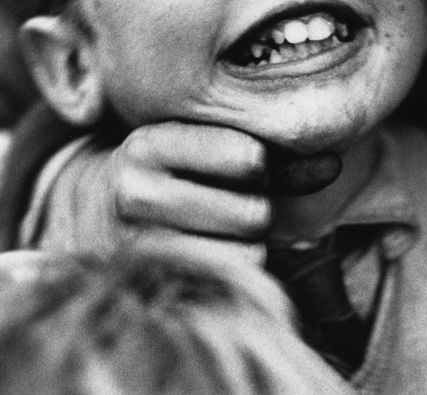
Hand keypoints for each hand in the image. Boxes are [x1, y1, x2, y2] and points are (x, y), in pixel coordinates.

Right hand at [108, 123, 341, 260]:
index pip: (249, 157)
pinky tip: (208, 251)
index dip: (260, 165)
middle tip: (228, 202)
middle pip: (254, 213)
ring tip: (216, 227)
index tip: (245, 164)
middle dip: (257, 210)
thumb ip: (274, 157)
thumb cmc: (173, 172)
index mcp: (151, 143)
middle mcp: (135, 192)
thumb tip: (333, 164)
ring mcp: (137, 245)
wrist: (94, 212)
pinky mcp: (152, 284)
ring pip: (247, 252)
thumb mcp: (209, 148)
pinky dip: (235, 269)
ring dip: (247, 243)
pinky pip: (232, 281)